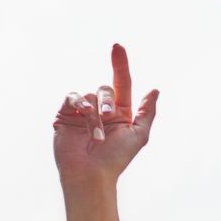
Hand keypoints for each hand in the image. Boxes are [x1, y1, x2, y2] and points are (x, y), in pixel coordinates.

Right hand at [53, 43, 158, 186]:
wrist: (91, 174)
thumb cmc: (117, 158)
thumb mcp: (139, 135)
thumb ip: (147, 112)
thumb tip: (155, 90)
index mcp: (120, 113)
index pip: (121, 82)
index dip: (120, 64)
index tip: (117, 46)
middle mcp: (101, 110)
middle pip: (106, 88)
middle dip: (109, 100)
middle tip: (110, 116)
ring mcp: (82, 112)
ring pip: (89, 95)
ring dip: (94, 114)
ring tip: (97, 135)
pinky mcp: (65, 115)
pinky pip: (73, 97)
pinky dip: (79, 104)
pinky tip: (84, 115)